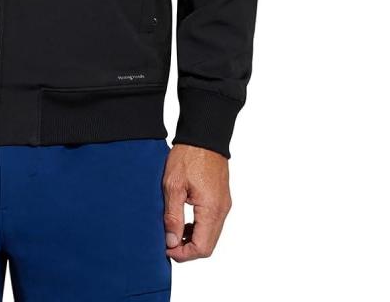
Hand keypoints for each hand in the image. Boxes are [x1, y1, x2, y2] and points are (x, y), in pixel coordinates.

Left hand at [162, 143, 232, 261]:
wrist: (203, 135)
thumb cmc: (188, 156)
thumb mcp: (173, 186)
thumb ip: (173, 216)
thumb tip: (172, 242)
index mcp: (211, 209)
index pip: (202, 248)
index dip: (183, 254)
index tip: (165, 249)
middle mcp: (222, 211)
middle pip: (208, 245)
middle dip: (187, 249)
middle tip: (167, 243)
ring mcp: (224, 205)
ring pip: (210, 235)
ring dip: (192, 239)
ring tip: (172, 232)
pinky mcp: (221, 199)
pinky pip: (212, 223)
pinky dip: (198, 228)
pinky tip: (183, 221)